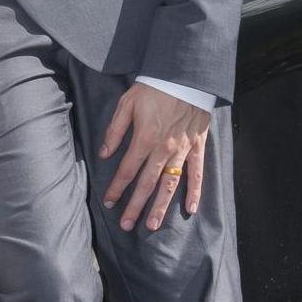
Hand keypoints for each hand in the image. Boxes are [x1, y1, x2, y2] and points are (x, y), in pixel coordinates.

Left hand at [100, 83, 209, 230]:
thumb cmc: (153, 88)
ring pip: (170, 184)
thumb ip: (115, 130)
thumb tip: (103, 153)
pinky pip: (197, 173)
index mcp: (144, 139)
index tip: (109, 202)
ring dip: (161, 206)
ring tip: (153, 225)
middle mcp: (164, 149)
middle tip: (126, 225)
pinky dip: (195, 192)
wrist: (185, 76)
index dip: (117, 188)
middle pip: (147, 184)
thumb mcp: (126, 103)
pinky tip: (190, 209)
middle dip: (135, 206)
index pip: (128, 170)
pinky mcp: (198, 146)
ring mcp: (183, 150)